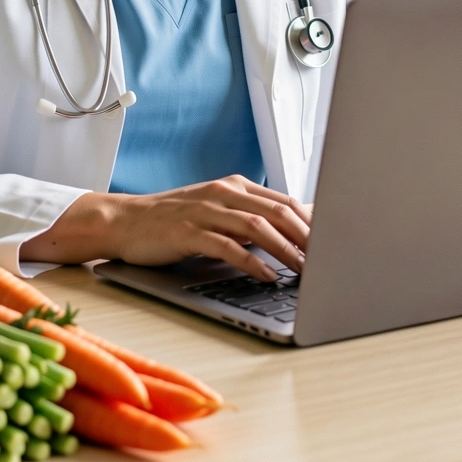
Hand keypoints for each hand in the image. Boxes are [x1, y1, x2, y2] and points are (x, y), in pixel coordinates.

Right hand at [22, 176, 310, 281]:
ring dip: (286, 250)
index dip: (314, 222)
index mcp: (235, 186)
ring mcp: (205, 210)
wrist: (124, 221)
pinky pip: (226, 245)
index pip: (285, 201)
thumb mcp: (217, 212)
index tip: (337, 242)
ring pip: (257, 226)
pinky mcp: (187, 230)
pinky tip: (266, 275)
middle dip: (308, 237)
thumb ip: (252, 219)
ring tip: (307, 271)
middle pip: (278, 211)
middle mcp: (224, 193)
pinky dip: (250, 260)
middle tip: (331, 260)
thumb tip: (295, 231)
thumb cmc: (173, 221)